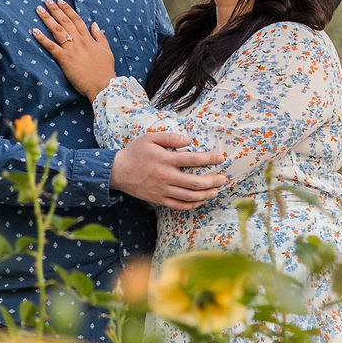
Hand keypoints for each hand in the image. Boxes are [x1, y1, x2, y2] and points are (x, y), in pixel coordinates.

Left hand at [32, 0, 114, 99]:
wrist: (103, 84)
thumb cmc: (105, 70)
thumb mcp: (106, 50)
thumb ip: (100, 36)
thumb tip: (94, 24)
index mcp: (88, 38)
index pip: (76, 19)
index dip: (67, 9)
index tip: (60, 1)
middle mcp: (79, 41)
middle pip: (65, 21)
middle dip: (55, 9)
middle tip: (46, 0)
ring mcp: (71, 49)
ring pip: (57, 30)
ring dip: (47, 18)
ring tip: (39, 9)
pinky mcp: (64, 59)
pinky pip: (51, 46)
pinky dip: (42, 38)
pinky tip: (34, 31)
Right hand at [111, 131, 228, 209]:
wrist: (118, 171)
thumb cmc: (135, 152)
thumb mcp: (150, 137)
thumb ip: (170, 137)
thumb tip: (189, 139)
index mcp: (165, 159)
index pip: (193, 159)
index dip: (210, 159)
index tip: (221, 158)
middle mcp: (166, 176)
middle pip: (195, 182)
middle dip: (213, 181)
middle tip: (223, 179)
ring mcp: (162, 190)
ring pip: (189, 196)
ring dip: (205, 195)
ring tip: (215, 191)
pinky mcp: (158, 199)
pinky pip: (178, 205)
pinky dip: (191, 205)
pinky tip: (199, 201)